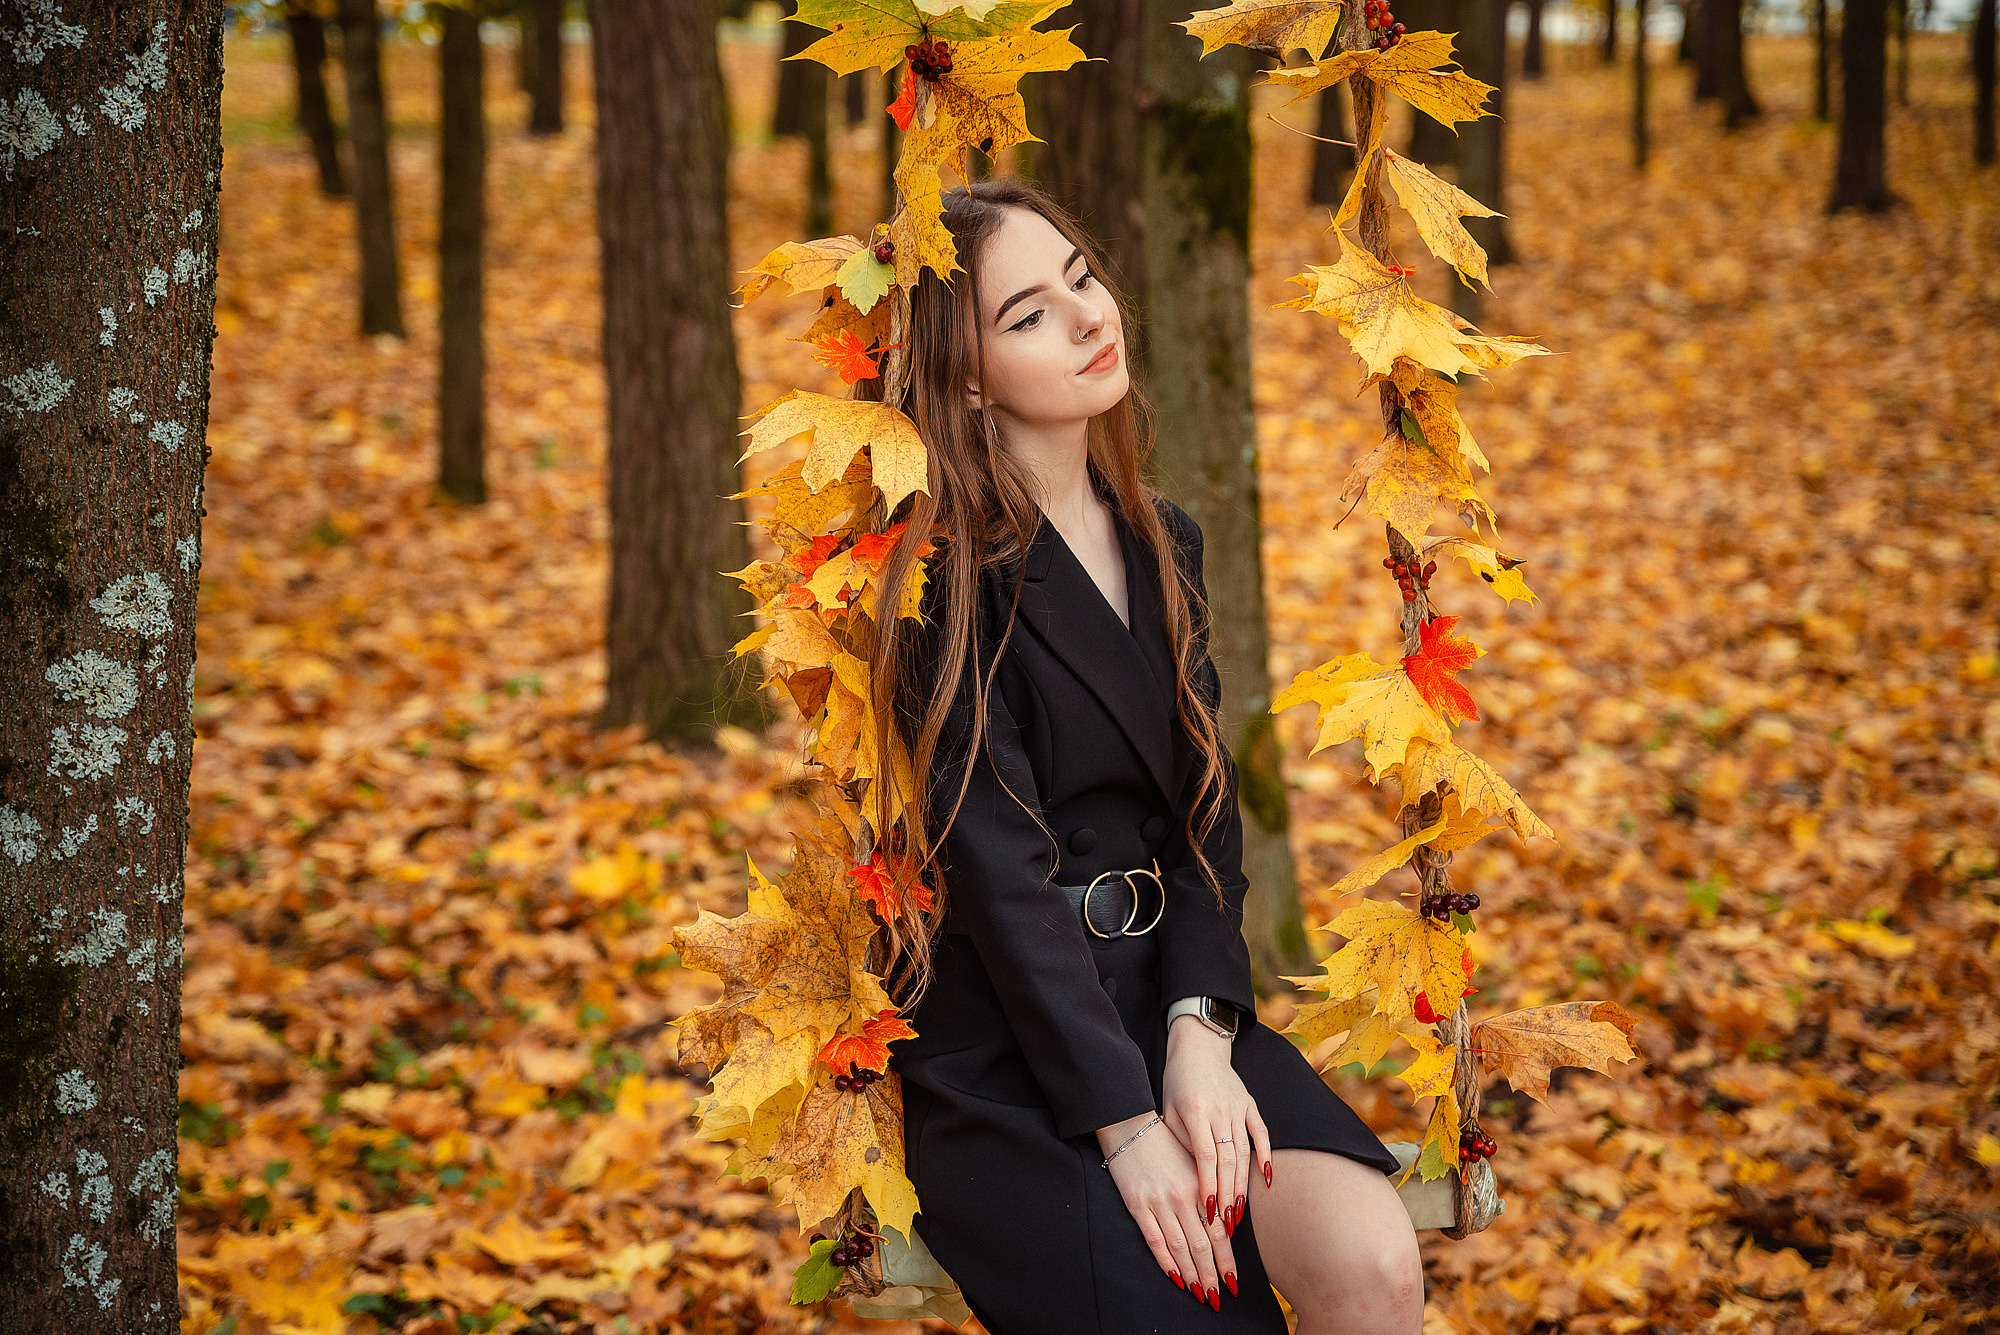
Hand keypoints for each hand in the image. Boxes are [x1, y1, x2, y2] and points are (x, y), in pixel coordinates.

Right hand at [1096, 1110, 1231, 1308]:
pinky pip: (1155, 1240)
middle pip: (1203, 1244)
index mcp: (1201, 1185)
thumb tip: (1225, 1223)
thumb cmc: (1166, 1143)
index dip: (1227, 1259)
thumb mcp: (1194, 1163)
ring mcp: (1159, 1201)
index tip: (1234, 1280)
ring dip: (1192, 1274)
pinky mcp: (1138, 1205)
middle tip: (1219, 1297)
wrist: (1131, 1125)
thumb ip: (1209, 1191)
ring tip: (1200, 1294)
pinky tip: (1175, 1277)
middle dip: (1212, 1274)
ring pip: (1181, 1247)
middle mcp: (1183, 1196)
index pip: (1220, 1231)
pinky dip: (1166, 1262)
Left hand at [1162, 1014, 1270, 1258]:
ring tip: (1240, 1212)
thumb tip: (1192, 1178)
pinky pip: (1260, 1132)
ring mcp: (1237, 1106)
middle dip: (1227, 1195)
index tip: (1208, 1212)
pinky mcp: (1249, 1103)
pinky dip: (1265, 1155)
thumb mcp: (1168, 1110)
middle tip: (1226, 1225)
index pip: (1204, 1157)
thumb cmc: (1177, 1082)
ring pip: (1243, 1152)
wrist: (1199, 1046)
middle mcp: (1219, 1110)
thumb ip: (1180, 1140)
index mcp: (1195, 1111)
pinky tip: (1268, 1179)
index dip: (1208, 1186)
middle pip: (1227, 1160)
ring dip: (1243, 1184)